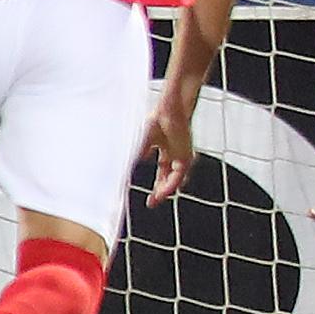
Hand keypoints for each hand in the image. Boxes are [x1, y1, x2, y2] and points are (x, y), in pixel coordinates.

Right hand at [140, 88, 204, 204]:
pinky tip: (162, 191)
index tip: (150, 197)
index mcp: (166, 150)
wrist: (169, 111)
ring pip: (174, 179)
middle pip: (169, 178)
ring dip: (164, 190)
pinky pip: (178, 174)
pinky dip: (170, 184)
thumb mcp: (143, 142)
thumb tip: (128, 168)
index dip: (156, 185)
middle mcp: (175, 155)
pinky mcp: (186, 156)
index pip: (163, 172)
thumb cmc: (158, 120)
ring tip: (155, 199)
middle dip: (160, 192)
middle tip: (151, 202)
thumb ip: (138, 154)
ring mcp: (182, 156)